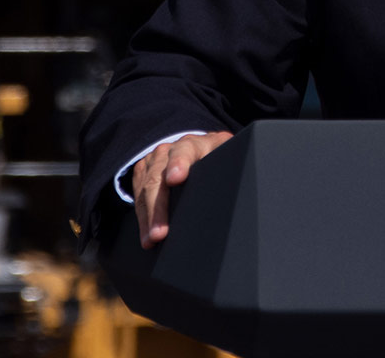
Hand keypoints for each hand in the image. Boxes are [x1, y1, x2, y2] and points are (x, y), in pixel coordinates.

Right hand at [133, 130, 232, 248]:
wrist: (197, 146)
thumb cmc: (216, 157)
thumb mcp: (227, 155)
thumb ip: (232, 165)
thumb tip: (247, 185)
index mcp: (195, 145)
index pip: (185, 151)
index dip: (180, 163)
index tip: (176, 178)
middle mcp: (169, 150)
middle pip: (158, 177)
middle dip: (158, 207)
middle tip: (160, 232)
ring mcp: (153, 161)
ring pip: (145, 189)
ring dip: (147, 217)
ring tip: (151, 240)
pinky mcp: (143, 172)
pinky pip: (137, 196)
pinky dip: (141, 217)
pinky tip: (146, 234)